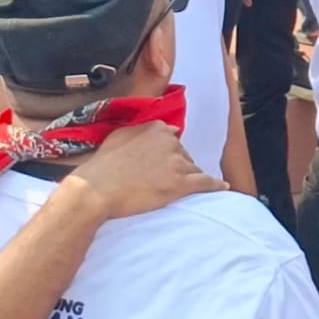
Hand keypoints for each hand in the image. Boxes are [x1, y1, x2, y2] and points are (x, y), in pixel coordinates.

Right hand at [63, 123, 226, 220]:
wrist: (96, 190)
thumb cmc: (102, 166)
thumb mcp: (119, 137)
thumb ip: (141, 130)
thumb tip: (165, 128)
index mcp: (156, 128)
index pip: (172, 139)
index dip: (167, 155)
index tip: (163, 165)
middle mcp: (170, 141)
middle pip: (183, 155)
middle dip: (178, 167)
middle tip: (163, 181)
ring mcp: (177, 162)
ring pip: (193, 169)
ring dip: (190, 178)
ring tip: (184, 189)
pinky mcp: (181, 182)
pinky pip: (205, 182)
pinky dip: (215, 185)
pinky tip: (222, 187)